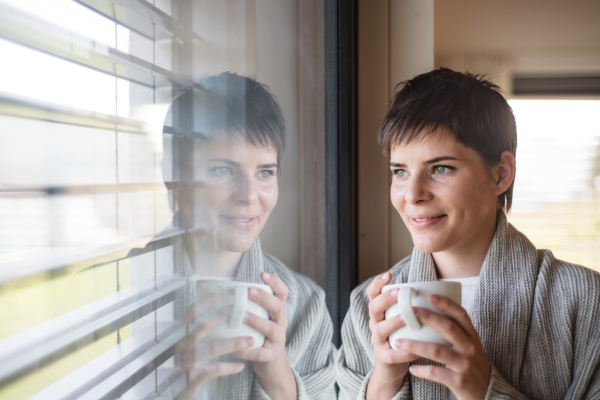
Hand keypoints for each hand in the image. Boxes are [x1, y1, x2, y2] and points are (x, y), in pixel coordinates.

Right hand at [174, 294, 252, 399]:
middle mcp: (180, 346)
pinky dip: (226, 367)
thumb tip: (218, 315)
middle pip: (201, 327)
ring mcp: (184, 362)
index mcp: (180, 336)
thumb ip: (197, 334)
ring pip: (211, 348)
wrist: (171, 395)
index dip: (204, 303)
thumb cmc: (185, 367)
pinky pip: (211, 370)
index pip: (190, 314)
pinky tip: (240, 366)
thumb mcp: (188, 348)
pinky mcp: (190, 378)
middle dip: (221, 316)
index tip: (220, 294)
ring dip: (233, 343)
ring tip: (251, 340)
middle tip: (241, 311)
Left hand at [233, 272, 296, 399]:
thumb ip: (251, 306)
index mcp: (277, 312)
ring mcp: (278, 340)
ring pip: (272, 328)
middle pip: (278, 306)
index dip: (275, 282)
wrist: (272, 366)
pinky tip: (234, 348)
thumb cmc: (261, 337)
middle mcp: (281, 323)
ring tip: (242, 316)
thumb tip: (226, 288)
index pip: (282, 293)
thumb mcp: (261, 319)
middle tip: (250, 291)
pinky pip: (260, 353)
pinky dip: (247, 350)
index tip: (262, 273)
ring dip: (257, 321)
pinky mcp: (272, 356)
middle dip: (264, 298)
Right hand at [365, 273, 419, 399]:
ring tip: (405, 318)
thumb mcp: (403, 320)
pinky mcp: (383, 358)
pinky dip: (403, 353)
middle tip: (398, 293)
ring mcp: (378, 341)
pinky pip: (391, 354)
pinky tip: (415, 352)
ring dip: (392, 322)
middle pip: (373, 308)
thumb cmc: (404, 337)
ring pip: (380, 329)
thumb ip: (412, 306)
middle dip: (385, 299)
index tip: (388, 275)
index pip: (373, 294)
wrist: (393, 367)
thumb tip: (436, 287)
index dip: (377, 283)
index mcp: (380, 312)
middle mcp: (375, 324)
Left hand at [395, 295, 490, 399]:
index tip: (431, 296)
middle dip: (428, 318)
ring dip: (416, 346)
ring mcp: (465, 364)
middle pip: (448, 328)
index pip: (461, 315)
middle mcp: (470, 347)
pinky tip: (411, 369)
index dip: (447, 304)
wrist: (488, 392)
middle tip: (410, 311)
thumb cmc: (472, 364)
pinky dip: (422, 370)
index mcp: (472, 336)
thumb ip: (456, 330)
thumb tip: (432, 309)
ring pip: (437, 351)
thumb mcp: (469, 345)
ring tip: (398, 342)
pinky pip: (436, 373)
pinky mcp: (459, 381)